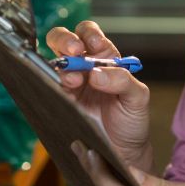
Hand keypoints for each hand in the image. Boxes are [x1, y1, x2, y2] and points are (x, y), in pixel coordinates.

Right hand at [46, 21, 152, 170]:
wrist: (123, 151)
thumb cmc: (132, 120)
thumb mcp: (137, 98)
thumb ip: (122, 81)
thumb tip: (97, 73)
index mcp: (105, 60)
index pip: (91, 35)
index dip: (89, 34)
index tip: (95, 44)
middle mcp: (84, 68)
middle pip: (65, 41)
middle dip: (66, 40)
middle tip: (74, 52)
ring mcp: (69, 85)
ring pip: (53, 62)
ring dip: (60, 66)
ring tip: (73, 81)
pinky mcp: (59, 102)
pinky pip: (46, 87)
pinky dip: (48, 84)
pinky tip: (60, 89)